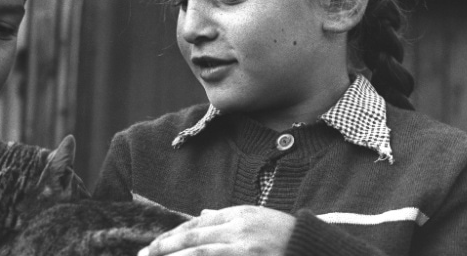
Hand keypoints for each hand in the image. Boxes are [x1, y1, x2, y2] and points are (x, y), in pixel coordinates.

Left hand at [138, 205, 295, 255]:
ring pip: (200, 254)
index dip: (172, 235)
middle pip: (193, 238)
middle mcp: (240, 230)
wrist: (313, 249)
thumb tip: (200, 216)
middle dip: (164, 247)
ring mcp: (244, 249)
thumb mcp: (256, 217)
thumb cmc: (284, 235)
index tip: (153, 246)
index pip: (196, 224)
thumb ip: (226, 218)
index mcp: (239, 215)